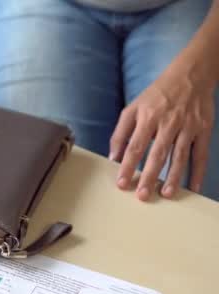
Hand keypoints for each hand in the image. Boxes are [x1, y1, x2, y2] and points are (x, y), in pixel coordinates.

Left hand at [109, 59, 215, 200]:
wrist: (190, 75)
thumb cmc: (156, 96)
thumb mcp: (133, 108)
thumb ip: (121, 133)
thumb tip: (112, 158)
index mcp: (147, 117)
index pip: (135, 146)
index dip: (127, 166)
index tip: (122, 183)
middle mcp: (168, 123)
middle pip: (157, 153)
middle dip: (149, 176)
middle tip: (142, 195)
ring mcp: (187, 127)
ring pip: (180, 155)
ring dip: (174, 177)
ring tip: (167, 194)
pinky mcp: (203, 130)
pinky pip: (201, 154)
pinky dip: (199, 172)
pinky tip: (194, 188)